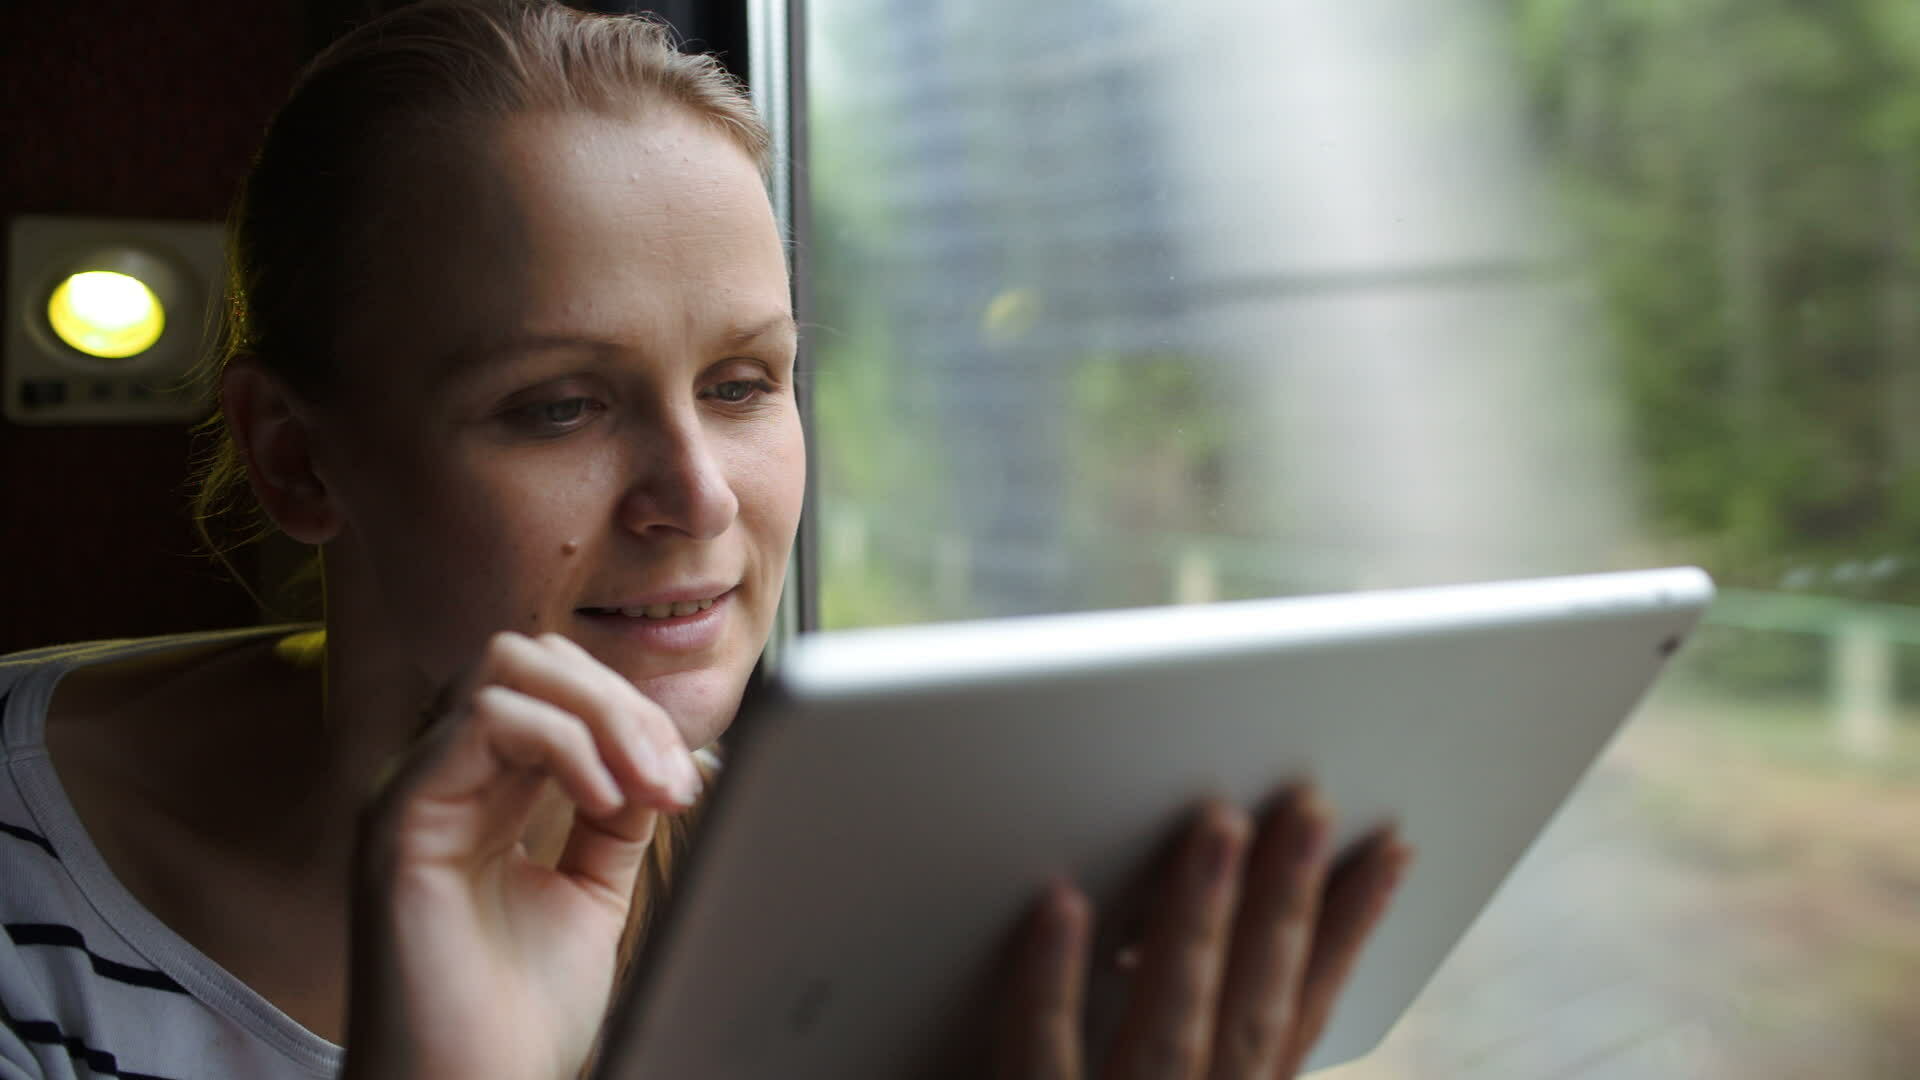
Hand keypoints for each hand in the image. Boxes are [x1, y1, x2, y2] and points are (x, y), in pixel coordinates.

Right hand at [338, 631, 701, 1079]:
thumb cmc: (515, 1019)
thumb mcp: (592, 889)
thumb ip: (616, 814)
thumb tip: (661, 752)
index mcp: (482, 793)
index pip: (553, 687)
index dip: (631, 714)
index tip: (687, 785)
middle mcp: (440, 780)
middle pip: (530, 658)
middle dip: (620, 702)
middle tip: (672, 781)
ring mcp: (413, 792)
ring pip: (506, 668)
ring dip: (600, 714)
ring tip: (644, 789)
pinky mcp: (400, 818)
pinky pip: (483, 718)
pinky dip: (563, 743)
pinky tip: (606, 803)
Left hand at [996, 786, 1410, 1078]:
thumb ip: (1196, 1043)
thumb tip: (1209, 926)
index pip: (1302, 1014)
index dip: (1349, 931)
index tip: (1391, 849)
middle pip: (1254, 1006)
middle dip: (1286, 900)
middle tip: (1310, 802)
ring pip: (1169, 1019)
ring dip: (1198, 917)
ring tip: (1217, 825)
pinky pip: (1039, 1054)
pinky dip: (1051, 981)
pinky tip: (1061, 903)